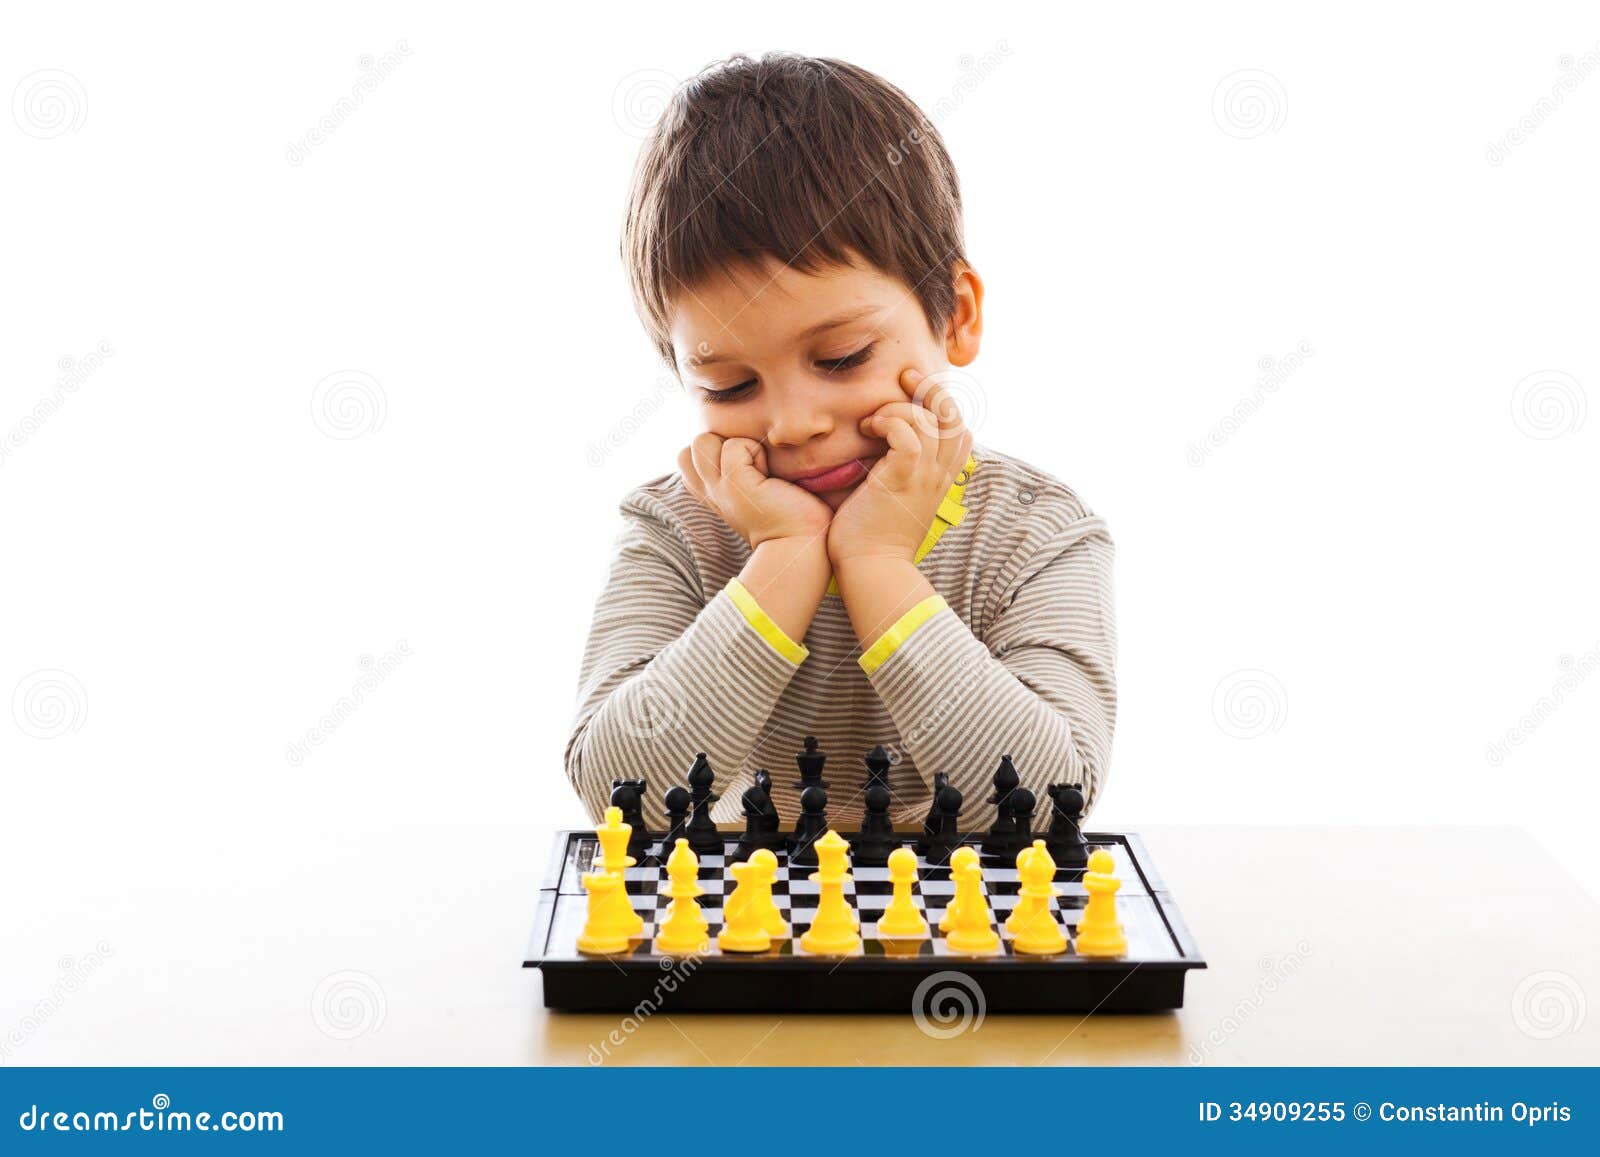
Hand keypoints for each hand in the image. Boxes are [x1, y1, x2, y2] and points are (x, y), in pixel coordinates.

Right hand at [678, 433, 832, 548]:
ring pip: (702, 440)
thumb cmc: (787, 516)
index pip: (688, 456)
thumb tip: (746, 446)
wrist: (799, 544)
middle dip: (722, 442)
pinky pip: (735, 445)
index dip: (717, 451)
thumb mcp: (754, 492)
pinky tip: (770, 474)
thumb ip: (741, 472)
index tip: (746, 469)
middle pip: (694, 444)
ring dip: (736, 444)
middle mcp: (710, 491)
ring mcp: (719, 488)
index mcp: (711, 493)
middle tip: (752, 465)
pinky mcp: (735, 484)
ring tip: (759, 468)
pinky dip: (756, 450)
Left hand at [827, 367, 974, 566]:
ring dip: (900, 408)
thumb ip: (899, 471)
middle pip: (954, 415)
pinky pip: (908, 432)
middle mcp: (939, 474)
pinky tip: (868, 430)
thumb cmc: (872, 535)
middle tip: (906, 376)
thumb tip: (881, 448)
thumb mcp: (895, 497)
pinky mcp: (904, 477)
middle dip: (932, 388)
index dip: (943, 404)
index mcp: (940, 479)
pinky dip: (888, 421)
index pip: (960, 429)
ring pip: (930, 418)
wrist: (870, 566)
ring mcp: (925, 476)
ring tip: (873, 422)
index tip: (914, 393)